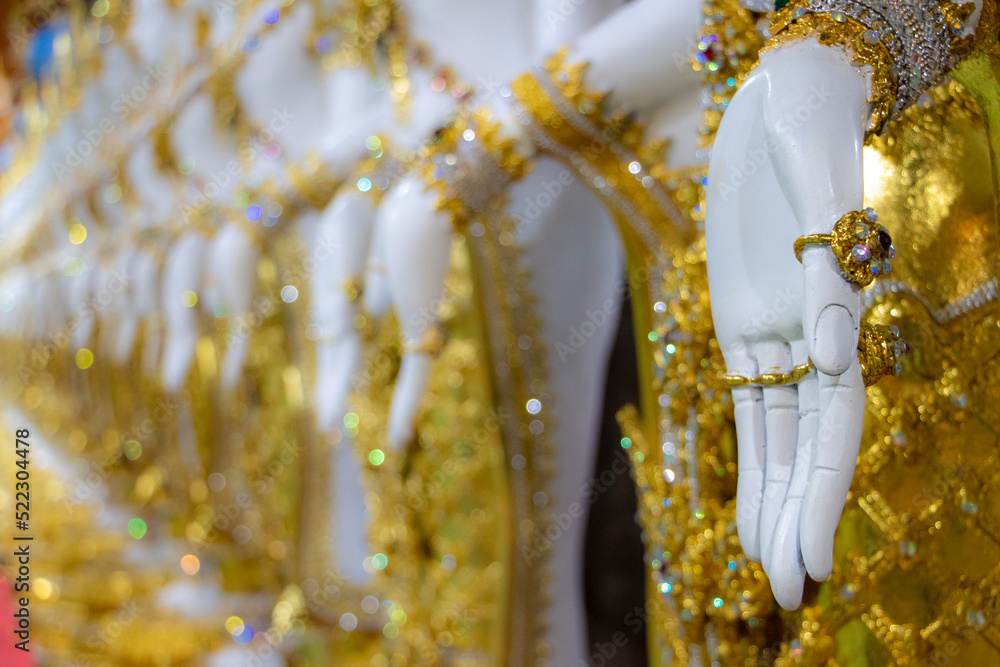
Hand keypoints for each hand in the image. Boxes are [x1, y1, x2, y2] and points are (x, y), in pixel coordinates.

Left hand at [705, 40, 869, 608]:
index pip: (831, 424)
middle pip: (805, 444)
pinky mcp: (742, 318)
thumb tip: (832, 350)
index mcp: (832, 310)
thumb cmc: (807, 123)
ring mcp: (776, 329)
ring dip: (769, 502)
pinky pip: (746, 400)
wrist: (781, 95)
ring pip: (774, 435)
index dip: (818, 494)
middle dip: (795, 517)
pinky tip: (744, 502)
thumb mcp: (817, 179)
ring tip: (765, 572)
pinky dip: (746, 453)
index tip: (807, 559)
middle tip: (787, 593)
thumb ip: (829, 267)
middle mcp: (809, 331)